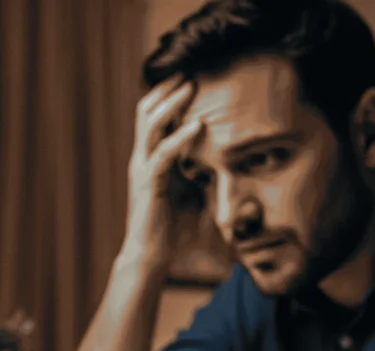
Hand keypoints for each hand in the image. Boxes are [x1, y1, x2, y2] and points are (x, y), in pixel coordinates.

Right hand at [122, 75, 205, 267]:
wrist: (152, 256)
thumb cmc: (173, 229)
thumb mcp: (196, 195)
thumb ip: (206, 176)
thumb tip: (232, 165)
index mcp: (153, 158)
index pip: (155, 116)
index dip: (169, 95)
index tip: (191, 76)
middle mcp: (143, 158)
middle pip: (146, 111)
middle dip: (166, 89)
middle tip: (188, 71)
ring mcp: (142, 169)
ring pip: (149, 124)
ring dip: (171, 103)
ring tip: (190, 87)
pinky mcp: (147, 184)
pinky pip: (163, 154)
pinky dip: (180, 137)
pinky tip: (198, 125)